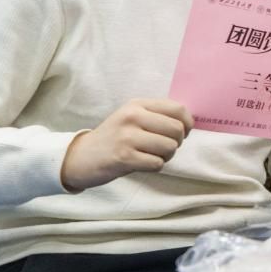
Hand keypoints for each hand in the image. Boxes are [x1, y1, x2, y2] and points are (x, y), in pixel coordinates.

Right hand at [60, 98, 192, 191]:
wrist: (80, 157)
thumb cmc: (114, 138)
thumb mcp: (132, 118)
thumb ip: (157, 116)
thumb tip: (190, 123)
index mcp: (137, 104)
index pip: (178, 110)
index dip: (187, 124)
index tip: (182, 133)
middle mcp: (132, 117)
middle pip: (177, 130)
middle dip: (176, 143)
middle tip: (163, 147)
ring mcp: (127, 137)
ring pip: (169, 147)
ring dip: (165, 156)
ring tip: (151, 156)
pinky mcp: (123, 157)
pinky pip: (157, 163)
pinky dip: (154, 167)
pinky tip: (141, 163)